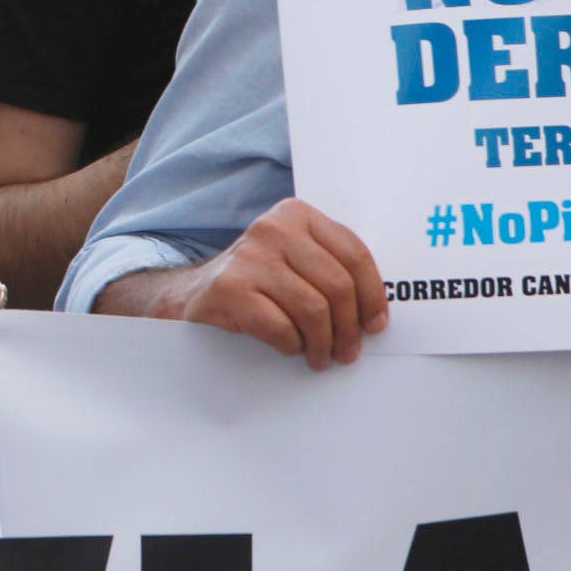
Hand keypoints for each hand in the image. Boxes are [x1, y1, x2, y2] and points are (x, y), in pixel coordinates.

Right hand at [145, 198, 386, 369]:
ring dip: (323, 343)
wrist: (193, 293)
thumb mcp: (296, 259)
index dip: (373, 296)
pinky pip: (281, 326)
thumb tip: (377, 309)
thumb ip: (331, 266)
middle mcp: (272, 228)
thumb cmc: (258, 281)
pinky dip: (291, 344)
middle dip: (349, 328)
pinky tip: (289, 346)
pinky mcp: (229, 288)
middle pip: (337, 286)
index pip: (354, 255)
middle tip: (348, 351)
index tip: (376, 324)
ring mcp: (248, 257)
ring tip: (321, 356)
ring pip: (314, 310)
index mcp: (296, 214)